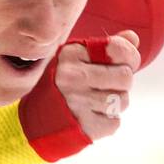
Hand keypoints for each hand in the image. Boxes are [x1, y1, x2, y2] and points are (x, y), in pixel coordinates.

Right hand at [17, 30, 140, 160]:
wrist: (30, 123)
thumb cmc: (58, 86)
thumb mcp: (74, 60)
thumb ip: (105, 48)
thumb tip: (132, 37)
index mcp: (71, 54)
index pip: (119, 49)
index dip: (129, 57)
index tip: (120, 64)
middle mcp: (72, 76)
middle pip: (126, 77)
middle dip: (121, 84)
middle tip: (104, 88)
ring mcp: (77, 102)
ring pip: (122, 101)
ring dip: (114, 105)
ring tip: (94, 104)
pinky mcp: (82, 126)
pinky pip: (114, 123)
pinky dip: (106, 123)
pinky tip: (89, 118)